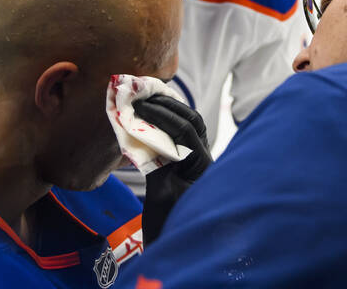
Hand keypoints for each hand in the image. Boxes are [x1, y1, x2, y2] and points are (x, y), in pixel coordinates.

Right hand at [132, 95, 211, 244]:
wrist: (174, 251)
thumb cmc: (168, 228)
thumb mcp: (160, 197)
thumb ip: (156, 165)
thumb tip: (143, 135)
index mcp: (205, 168)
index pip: (187, 131)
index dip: (162, 116)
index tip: (139, 107)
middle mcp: (207, 162)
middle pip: (193, 122)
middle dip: (168, 106)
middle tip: (142, 96)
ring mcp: (200, 164)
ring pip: (191, 126)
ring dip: (169, 111)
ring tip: (146, 101)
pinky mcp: (189, 166)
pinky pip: (182, 137)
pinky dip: (167, 125)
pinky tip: (151, 118)